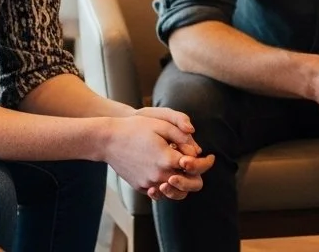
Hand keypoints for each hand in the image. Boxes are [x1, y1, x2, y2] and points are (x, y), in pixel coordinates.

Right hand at [100, 115, 215, 196]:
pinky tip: (169, 176)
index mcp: (166, 159)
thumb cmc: (134, 128)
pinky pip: (160, 193)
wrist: (107, 140)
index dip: (206, 163)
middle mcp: (159, 175)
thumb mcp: (161, 124)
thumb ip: (182, 136)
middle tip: (198, 166)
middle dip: (197, 176)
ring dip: (183, 184)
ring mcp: (148, 183)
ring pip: (175, 192)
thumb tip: (196, 151)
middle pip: (189, 185)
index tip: (210, 158)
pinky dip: (167, 187)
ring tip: (185, 173)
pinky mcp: (140, 187)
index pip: (195, 167)